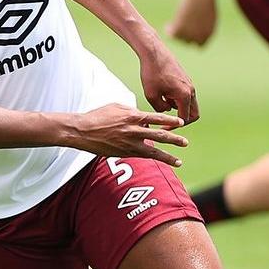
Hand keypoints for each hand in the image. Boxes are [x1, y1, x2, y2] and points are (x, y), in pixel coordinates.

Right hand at [68, 103, 188, 166]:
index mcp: (132, 116)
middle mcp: (133, 130)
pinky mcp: (123, 153)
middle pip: (159, 135)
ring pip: (153, 151)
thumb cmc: (98, 116)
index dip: (170, 121)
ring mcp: (129, 143)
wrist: (82, 131)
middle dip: (174, 140)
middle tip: (185, 142)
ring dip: (168, 156)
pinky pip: (141, 156)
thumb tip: (143, 117)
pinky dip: (152, 158)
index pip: (156, 118)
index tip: (181, 123)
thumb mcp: (116, 107)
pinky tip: (160, 161)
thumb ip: (132, 111)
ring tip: (179, 161)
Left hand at [139, 35, 199, 124]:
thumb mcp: (151, 95)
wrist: (153, 52)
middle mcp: (191, 90)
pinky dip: (177, 100)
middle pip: (194, 114)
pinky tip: (163, 95)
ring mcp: (190, 84)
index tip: (163, 128)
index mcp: (184, 95)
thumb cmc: (151, 73)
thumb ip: (160, 109)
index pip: (184, 119)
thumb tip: (168, 112)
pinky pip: (185, 95)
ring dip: (179, 109)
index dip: (173, 126)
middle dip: (182, 121)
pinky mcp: (185, 80)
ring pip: (190, 104)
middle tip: (169, 123)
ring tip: (162, 105)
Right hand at [165, 0, 216, 46]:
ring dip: (175, 31)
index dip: (193, 38)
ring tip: (171, 24)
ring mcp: (190, 34)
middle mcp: (200, 37)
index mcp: (209, 33)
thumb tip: (194, 28)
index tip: (187, 33)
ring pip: (178, 37)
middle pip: (187, 41)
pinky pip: (171, 34)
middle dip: (183, 35)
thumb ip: (201, 23)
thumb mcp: (205, 12)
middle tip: (178, 28)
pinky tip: (168, 24)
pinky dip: (169, 29)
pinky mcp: (180, 30)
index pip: (200, 44)